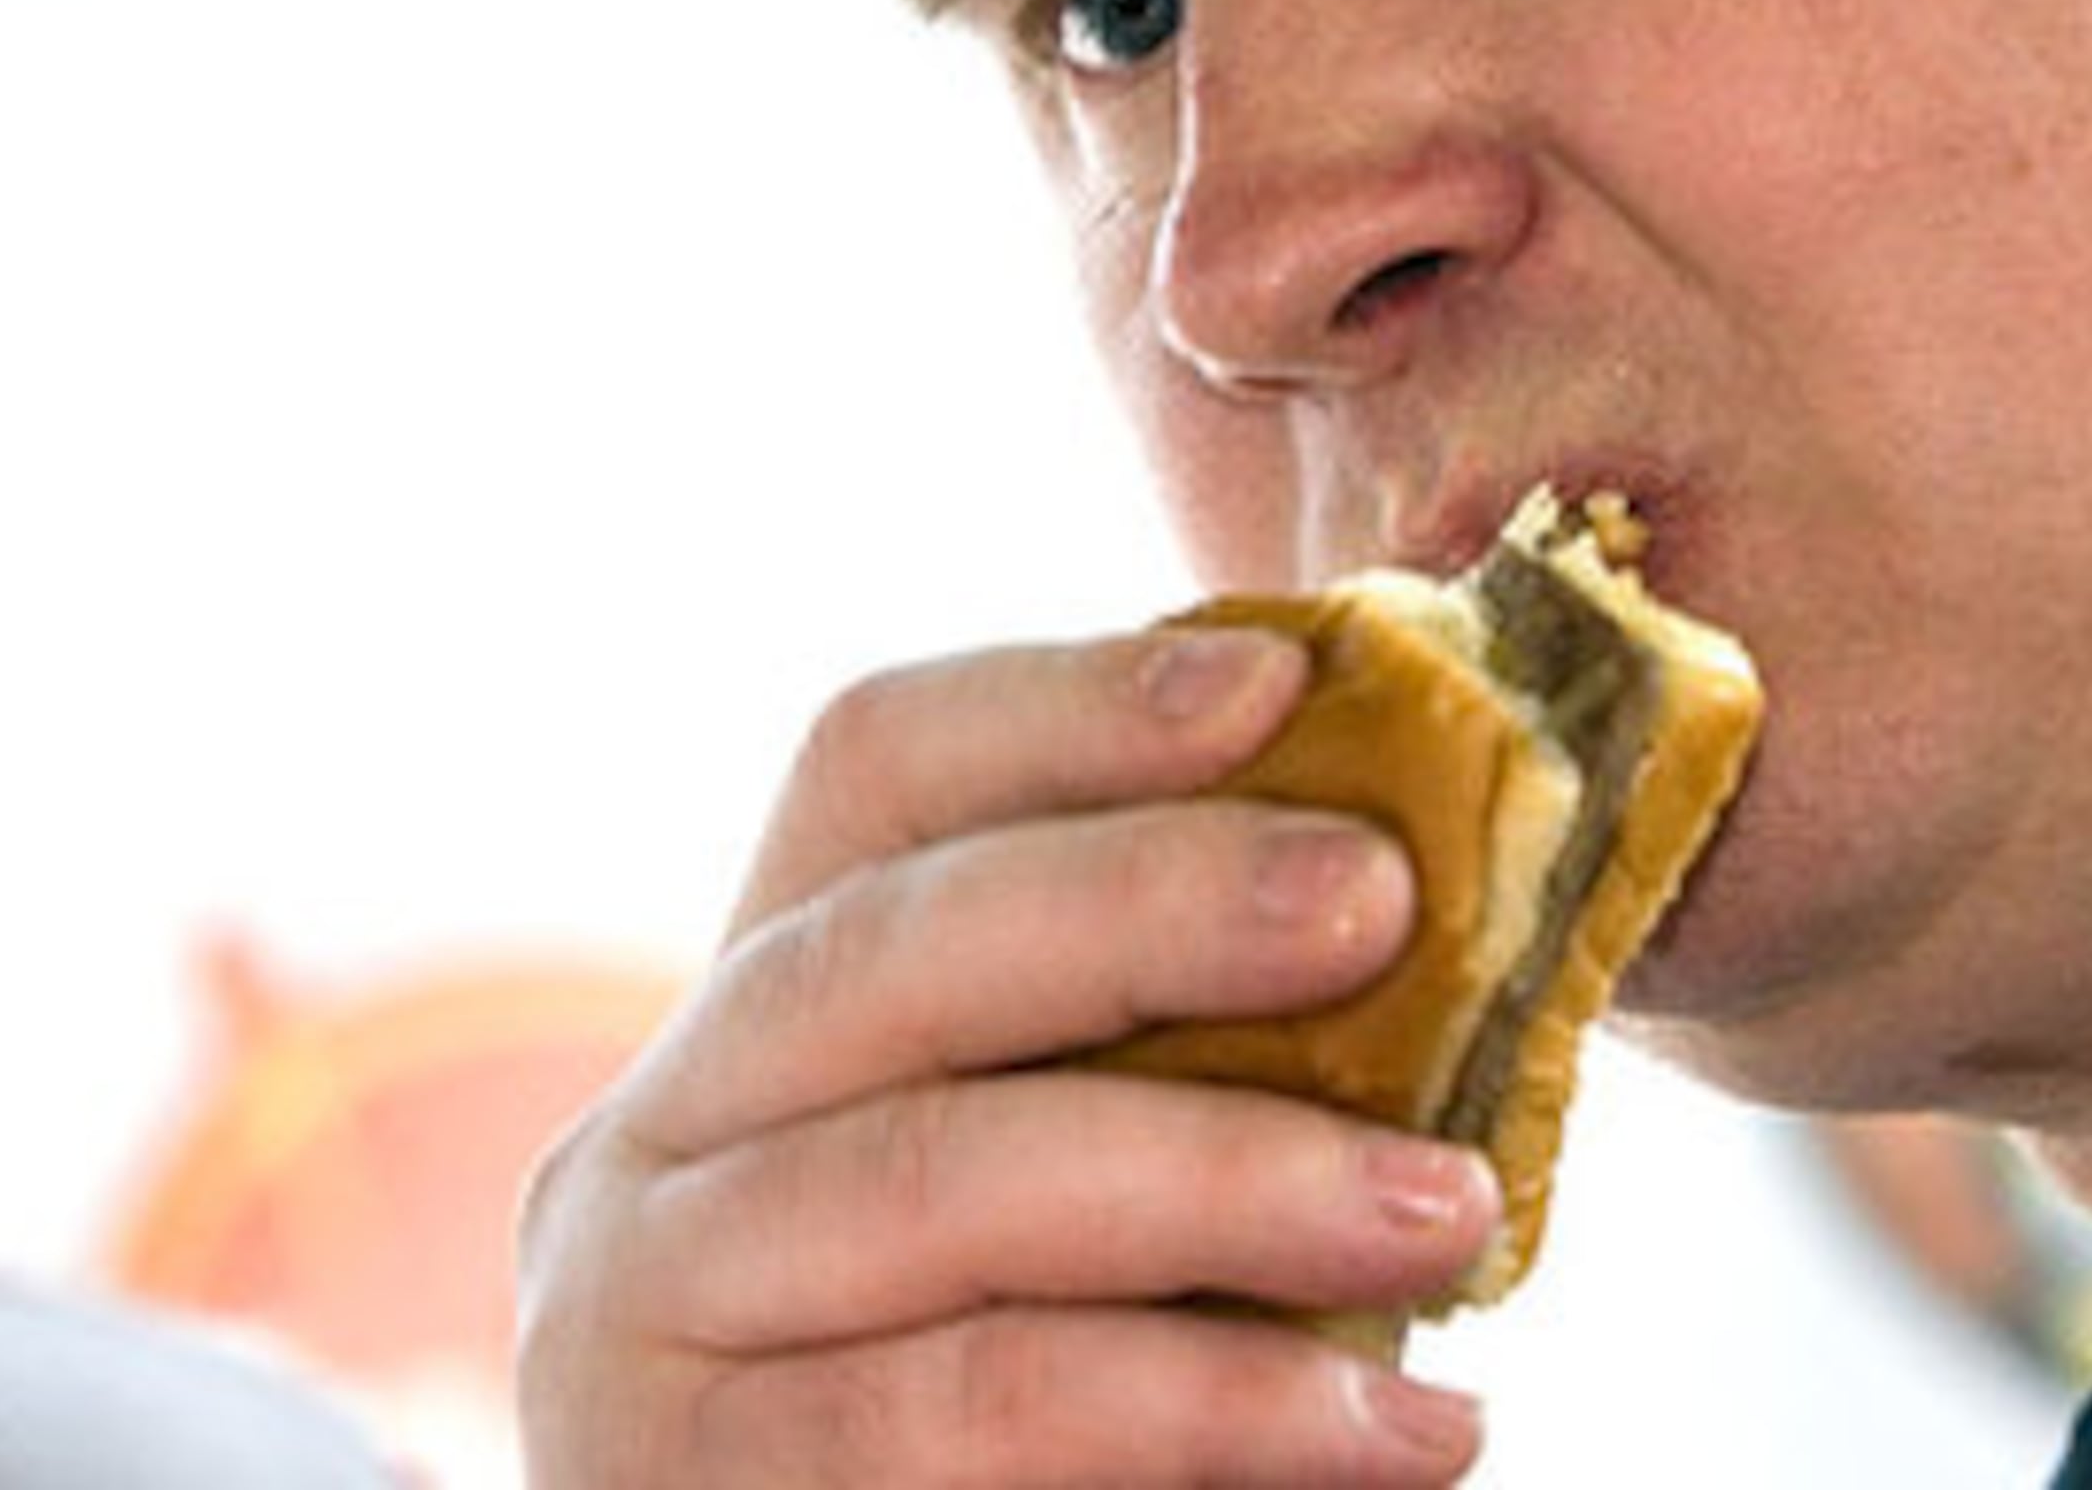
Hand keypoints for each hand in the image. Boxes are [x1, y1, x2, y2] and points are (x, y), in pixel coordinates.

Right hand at [516, 625, 1503, 1487]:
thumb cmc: (1063, 1406)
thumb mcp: (1099, 1187)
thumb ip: (1195, 1040)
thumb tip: (1436, 848)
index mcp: (761, 1012)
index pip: (872, 773)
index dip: (1066, 703)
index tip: (1280, 676)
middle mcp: (650, 1139)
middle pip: (885, 952)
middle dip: (1150, 903)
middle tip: (1385, 899)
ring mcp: (639, 1327)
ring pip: (936, 1185)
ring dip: (1224, 1178)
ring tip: (1451, 1206)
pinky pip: (963, 1414)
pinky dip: (1203, 1409)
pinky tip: (1392, 1430)